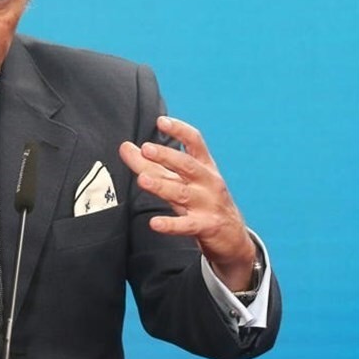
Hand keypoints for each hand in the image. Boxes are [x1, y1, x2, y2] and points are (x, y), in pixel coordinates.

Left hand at [119, 116, 255, 291]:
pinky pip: (187, 225)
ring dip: (162, 185)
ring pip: (183, 193)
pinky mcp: (206, 226)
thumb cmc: (202, 202)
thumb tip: (125, 147)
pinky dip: (171, 225)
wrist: (232, 238)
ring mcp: (209, 204)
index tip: (161, 121)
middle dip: (167, 156)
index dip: (179, 130)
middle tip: (146, 149)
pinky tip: (155, 223)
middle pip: (187, 165)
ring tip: (143, 180)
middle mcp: (208, 182)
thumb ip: (151, 164)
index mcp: (204, 166)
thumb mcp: (180, 180)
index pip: (195, 142)